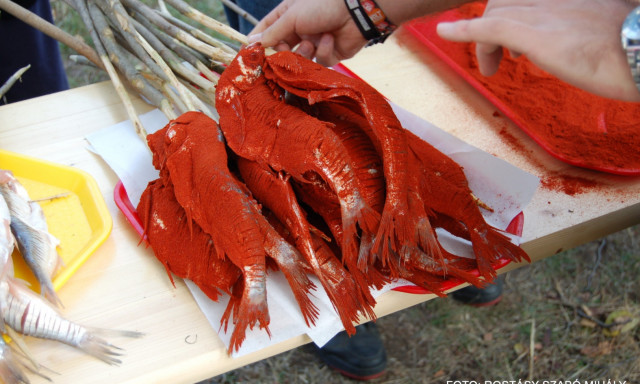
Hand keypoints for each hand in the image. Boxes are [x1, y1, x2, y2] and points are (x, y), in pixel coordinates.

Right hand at [248, 0, 366, 65]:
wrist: (355, 10)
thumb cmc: (322, 5)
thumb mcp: (292, 16)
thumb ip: (272, 32)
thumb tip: (251, 43)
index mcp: (288, 15)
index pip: (266, 30)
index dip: (258, 42)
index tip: (250, 55)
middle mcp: (300, 29)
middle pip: (282, 49)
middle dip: (282, 53)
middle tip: (282, 55)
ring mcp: (314, 42)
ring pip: (300, 59)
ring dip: (304, 53)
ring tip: (311, 43)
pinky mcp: (330, 53)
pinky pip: (319, 61)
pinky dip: (324, 51)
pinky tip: (330, 38)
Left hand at [436, 0, 639, 100]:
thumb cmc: (633, 50)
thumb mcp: (604, 33)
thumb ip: (580, 31)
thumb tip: (569, 44)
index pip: (526, 0)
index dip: (514, 15)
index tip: (516, 45)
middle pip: (506, 3)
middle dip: (495, 28)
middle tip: (500, 60)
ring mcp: (542, 11)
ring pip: (496, 14)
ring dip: (483, 40)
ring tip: (491, 68)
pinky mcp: (532, 32)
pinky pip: (488, 26)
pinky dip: (463, 30)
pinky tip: (445, 33)